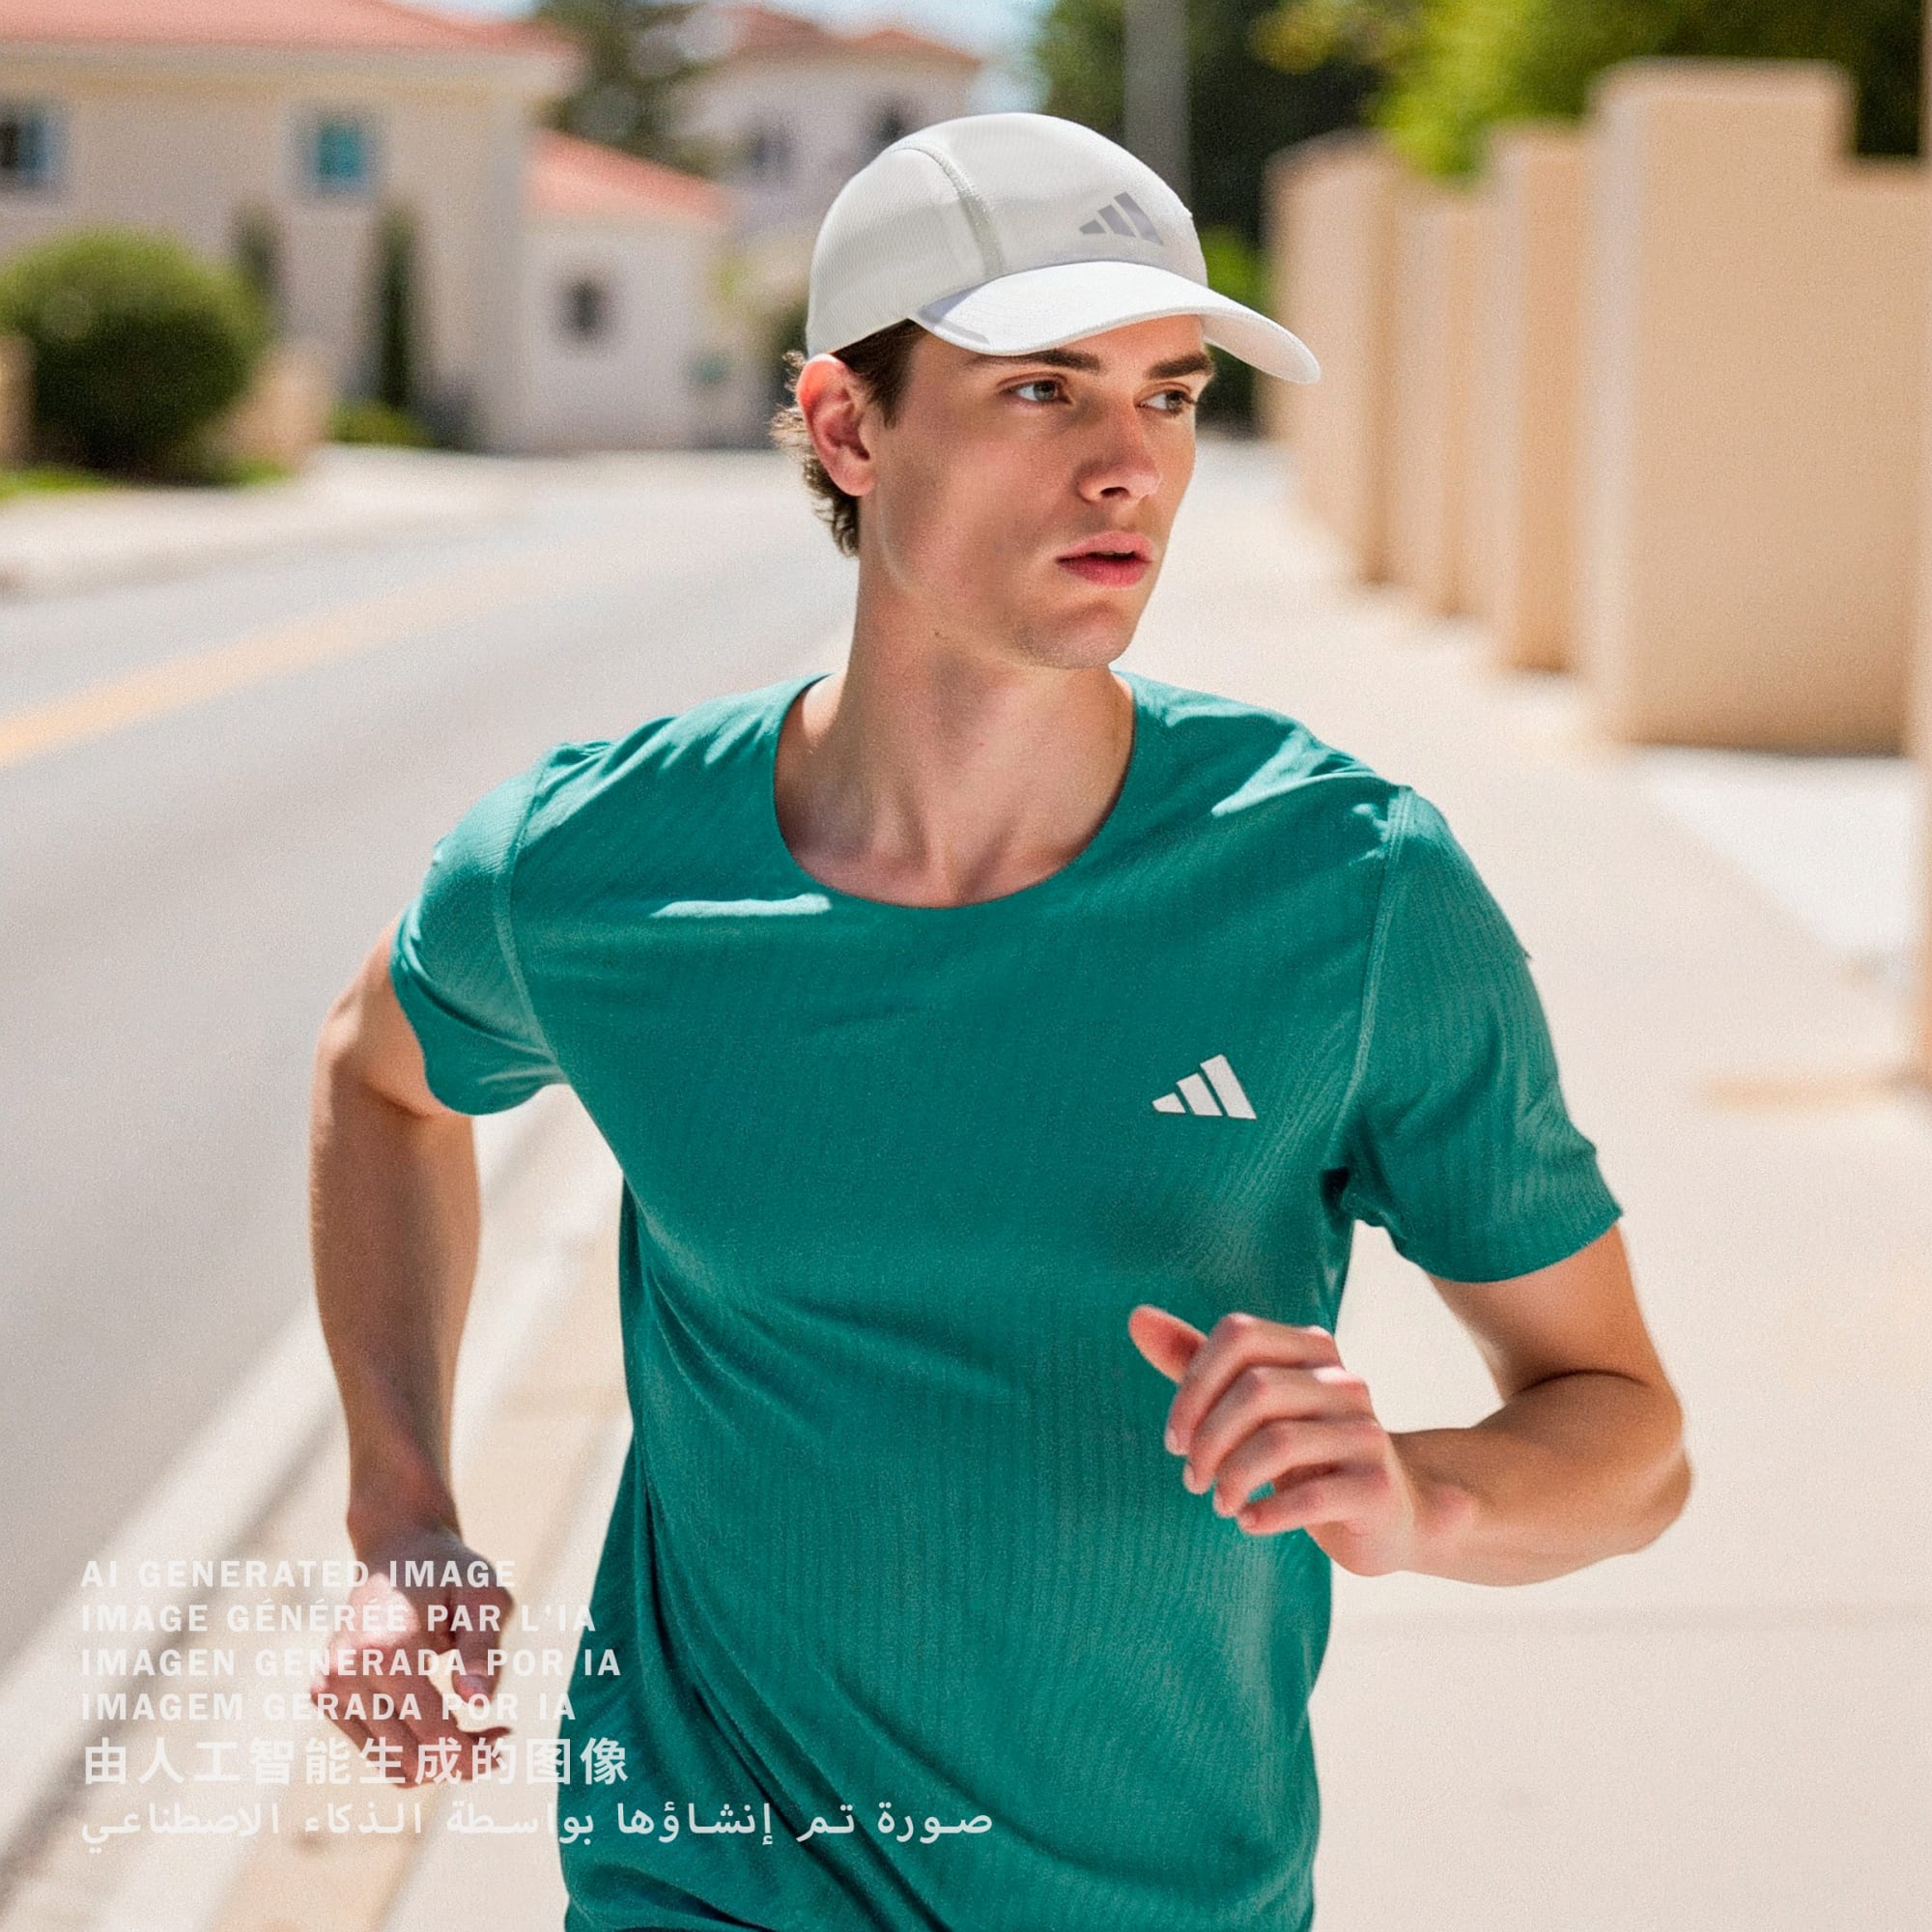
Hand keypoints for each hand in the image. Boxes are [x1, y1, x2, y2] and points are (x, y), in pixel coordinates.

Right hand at [310, 1521, 513, 1785]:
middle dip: (460, 1761)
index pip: (432, 1733)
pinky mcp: (325, 1695)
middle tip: (497, 1737)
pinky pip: (375, 1748)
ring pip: (392, 1763)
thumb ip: (483, 1648)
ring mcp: (330, 1686)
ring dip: (437, 1761)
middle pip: (412, 1758)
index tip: (503, 1744)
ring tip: (476, 1731)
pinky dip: (412, 1749)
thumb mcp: (484, 1596)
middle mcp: (347, 1672)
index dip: (472, 1753)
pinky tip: (444, 1721)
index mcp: (386, 1648)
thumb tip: (478, 1703)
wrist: (396, 1547)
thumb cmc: (450, 1571)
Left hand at [1128, 1306, 1447, 1575]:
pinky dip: (1265, 1513)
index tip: (1174, 1439)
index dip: (1192, 1384)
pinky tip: (1248, 1521)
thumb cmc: (1303, 1450)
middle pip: (1255, 1389)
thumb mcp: (1248, 1404)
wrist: (1390, 1510)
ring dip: (1231, 1479)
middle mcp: (1345, 1382)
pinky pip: (1309, 1496)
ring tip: (1219, 1503)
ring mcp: (1366, 1433)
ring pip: (1278, 1441)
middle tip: (1191, 1480)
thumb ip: (1195, 1361)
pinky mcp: (1375, 1486)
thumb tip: (1137, 1316)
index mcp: (1312, 1349)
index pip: (1238, 1335)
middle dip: (1207, 1439)